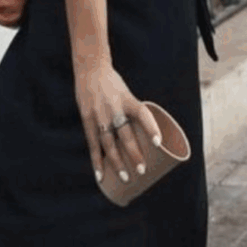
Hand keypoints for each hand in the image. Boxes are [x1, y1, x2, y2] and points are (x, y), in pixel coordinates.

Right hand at [73, 58, 162, 184]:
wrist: (90, 69)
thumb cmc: (114, 85)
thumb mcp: (127, 94)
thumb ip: (133, 115)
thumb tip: (144, 141)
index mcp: (128, 99)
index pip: (142, 113)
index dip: (151, 128)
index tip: (159, 143)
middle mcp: (113, 108)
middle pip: (125, 134)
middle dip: (134, 154)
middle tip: (142, 170)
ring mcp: (99, 116)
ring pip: (109, 144)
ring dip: (117, 163)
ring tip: (126, 177)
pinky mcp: (87, 120)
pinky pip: (93, 145)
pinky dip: (97, 162)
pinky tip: (100, 176)